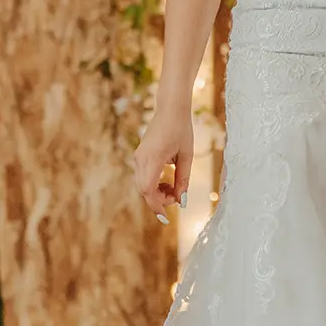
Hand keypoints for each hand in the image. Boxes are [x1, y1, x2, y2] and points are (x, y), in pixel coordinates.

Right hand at [134, 108, 193, 222]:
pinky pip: (143, 176)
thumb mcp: (187, 156)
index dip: (156, 206)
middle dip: (159, 199)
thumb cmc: (182, 129)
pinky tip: (167, 181)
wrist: (170, 109)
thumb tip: (182, 200)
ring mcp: (138, 157)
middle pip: (144, 190)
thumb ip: (183, 179)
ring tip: (174, 188)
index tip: (166, 216)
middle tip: (177, 198)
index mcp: (153, 158)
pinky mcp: (139, 155)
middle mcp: (141, 159)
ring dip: (157, 192)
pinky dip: (154, 184)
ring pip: (142, 184)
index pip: (148, 190)